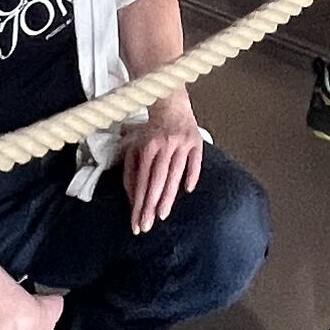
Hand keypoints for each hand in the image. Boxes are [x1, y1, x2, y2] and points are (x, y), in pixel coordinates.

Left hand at [121, 99, 204, 233]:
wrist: (171, 103)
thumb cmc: (151, 131)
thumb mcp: (135, 148)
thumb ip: (131, 172)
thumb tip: (132, 198)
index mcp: (147, 147)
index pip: (141, 181)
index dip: (138, 204)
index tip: (136, 223)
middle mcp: (164, 146)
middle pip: (156, 181)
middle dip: (150, 206)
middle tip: (146, 226)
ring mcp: (182, 144)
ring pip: (174, 174)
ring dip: (168, 196)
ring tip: (162, 215)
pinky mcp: (197, 142)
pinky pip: (196, 161)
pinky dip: (192, 174)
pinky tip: (188, 190)